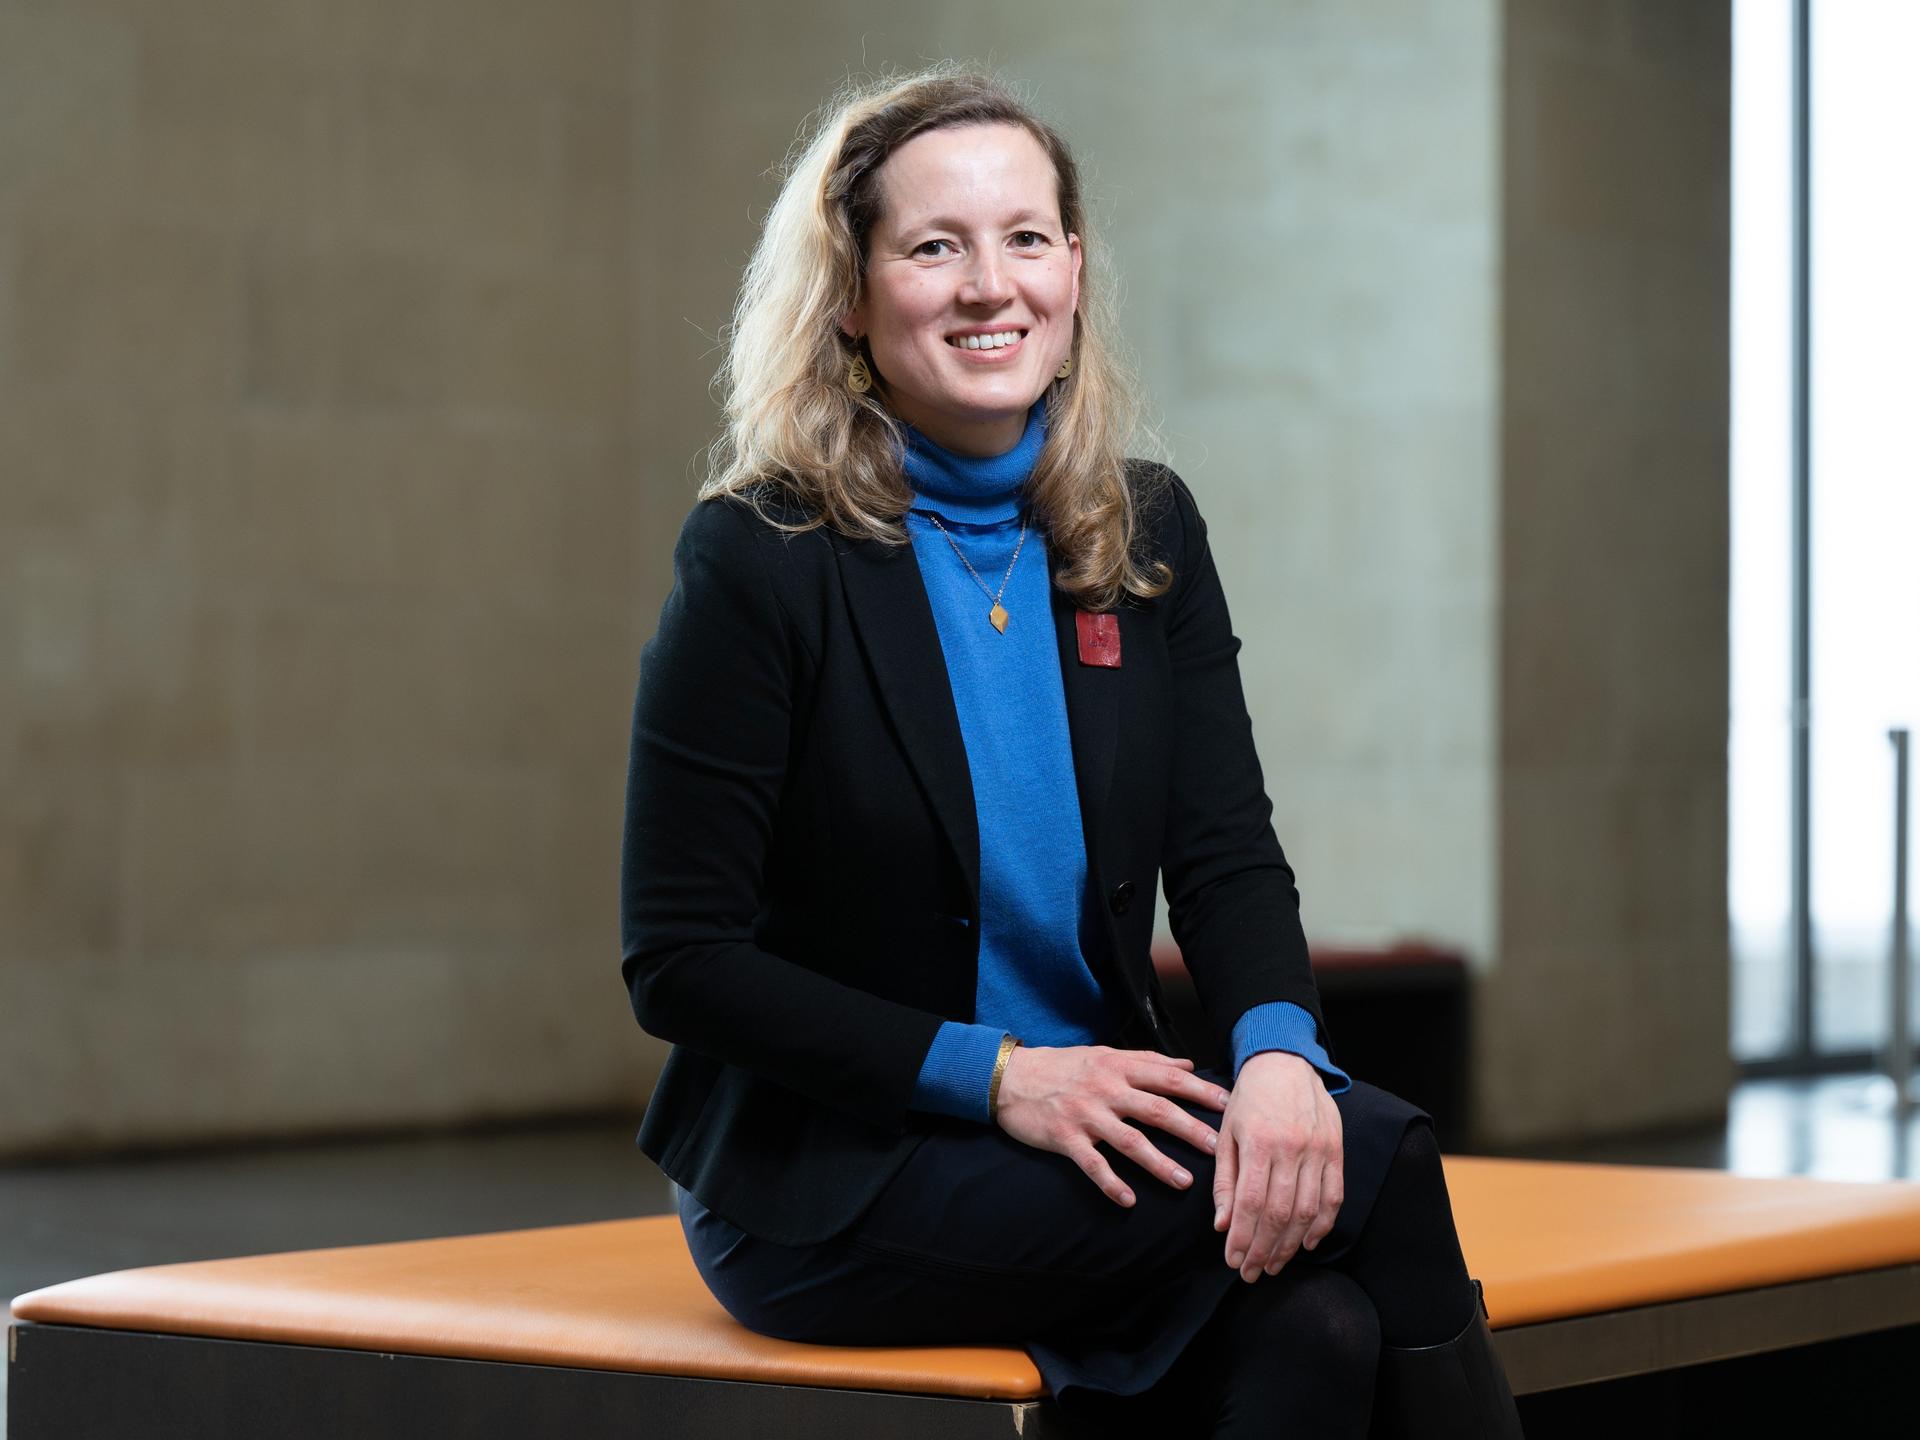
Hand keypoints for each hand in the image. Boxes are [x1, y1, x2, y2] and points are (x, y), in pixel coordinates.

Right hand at [994, 1044, 1229, 1206]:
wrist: (1011, 1077)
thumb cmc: (1063, 1066)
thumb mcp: (1105, 1053)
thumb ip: (1147, 1060)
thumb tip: (1187, 1064)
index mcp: (1119, 1067)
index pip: (1168, 1078)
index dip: (1200, 1092)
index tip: (1229, 1106)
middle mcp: (1106, 1089)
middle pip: (1156, 1110)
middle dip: (1191, 1130)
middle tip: (1219, 1150)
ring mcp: (1085, 1114)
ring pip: (1129, 1141)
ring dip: (1159, 1163)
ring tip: (1185, 1182)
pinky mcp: (1065, 1138)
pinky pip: (1092, 1164)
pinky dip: (1110, 1183)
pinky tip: (1129, 1201)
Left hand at [1212, 1051, 1343, 1282]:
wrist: (1286, 1062)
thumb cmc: (1250, 1099)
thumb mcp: (1226, 1133)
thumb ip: (1225, 1180)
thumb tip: (1223, 1225)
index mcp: (1259, 1142)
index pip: (1250, 1203)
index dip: (1243, 1238)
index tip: (1234, 1261)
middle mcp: (1291, 1148)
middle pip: (1279, 1214)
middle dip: (1264, 1250)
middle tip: (1252, 1272)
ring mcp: (1318, 1150)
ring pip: (1307, 1212)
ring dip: (1290, 1245)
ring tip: (1274, 1264)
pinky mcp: (1336, 1151)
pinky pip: (1334, 1197)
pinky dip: (1322, 1226)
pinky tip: (1306, 1244)